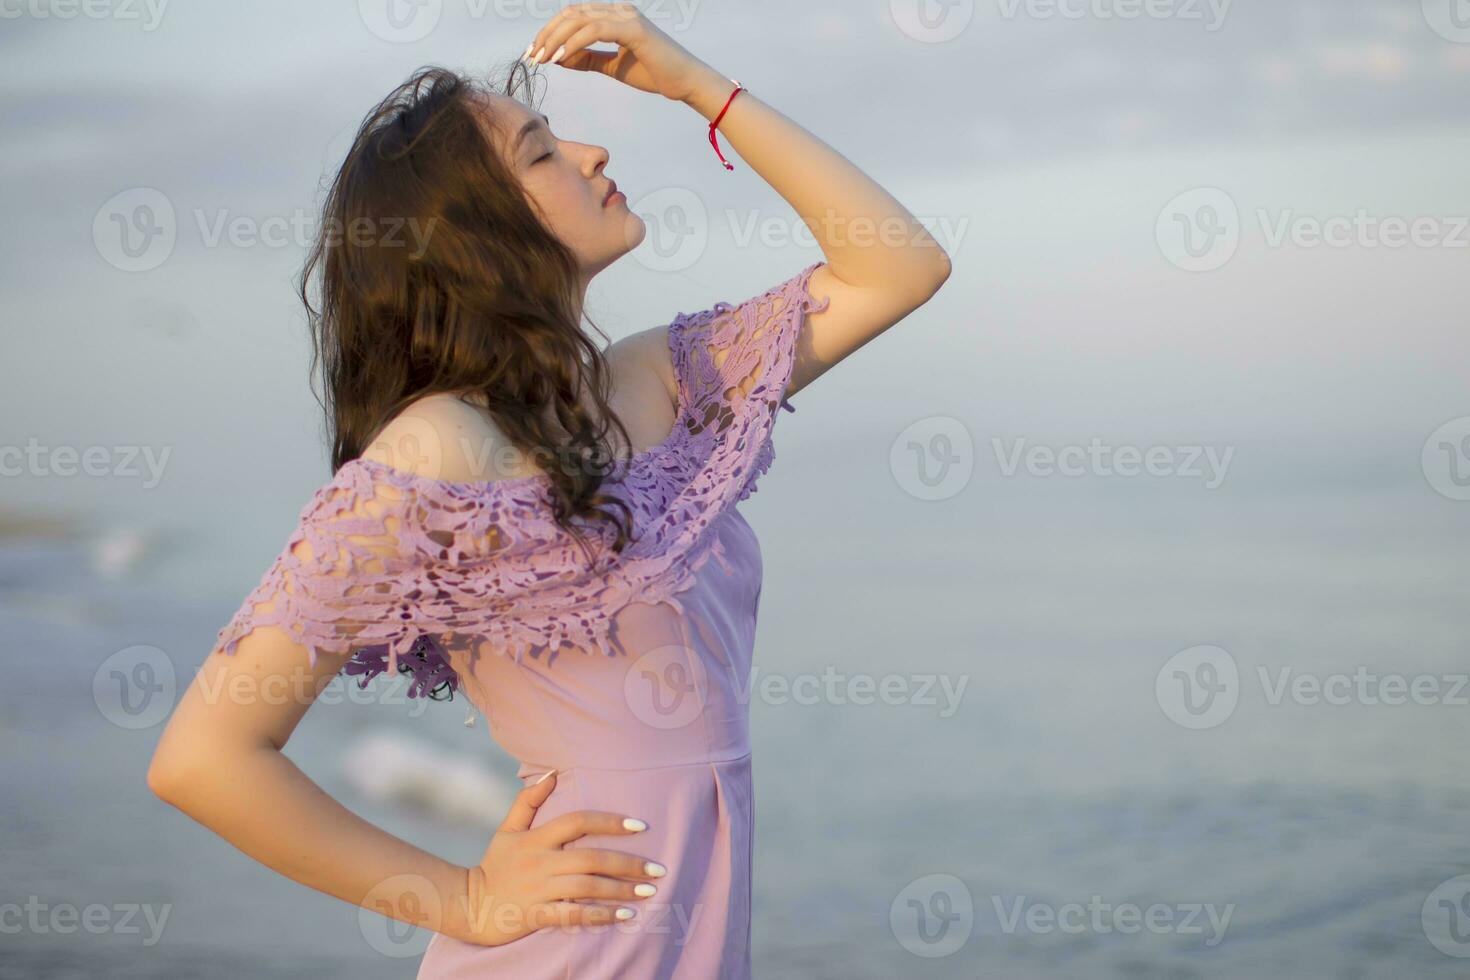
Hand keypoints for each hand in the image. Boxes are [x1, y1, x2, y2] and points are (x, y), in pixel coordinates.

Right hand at [448, 770, 667, 945]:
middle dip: (628, 863)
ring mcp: (539, 890)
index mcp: (536, 839)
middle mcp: (540, 862)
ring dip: (621, 890)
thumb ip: (528, 801)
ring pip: (587, 888)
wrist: (467, 906)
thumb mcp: (507, 830)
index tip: (640, 825)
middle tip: (658, 868)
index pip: (578, 821)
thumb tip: (553, 773)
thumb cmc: (494, 866)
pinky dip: (601, 916)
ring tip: (648, 891)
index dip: (610, 821)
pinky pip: (574, 915)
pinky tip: (625, 916)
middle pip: (591, 858)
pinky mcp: (536, 916)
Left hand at [523, 1, 710, 102]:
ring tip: (542, 58)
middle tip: (531, 56)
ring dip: (555, 39)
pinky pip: (594, 30)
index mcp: (615, 16)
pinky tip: (560, 58)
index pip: (574, 16)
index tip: (535, 52)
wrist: (687, 83)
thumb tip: (558, 58)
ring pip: (580, 19)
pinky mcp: (633, 29)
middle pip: (572, 14)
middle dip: (547, 34)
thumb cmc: (656, 74)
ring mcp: (627, 16)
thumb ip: (588, 59)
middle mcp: (620, 10)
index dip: (550, 31)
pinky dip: (574, 43)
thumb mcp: (614, 66)